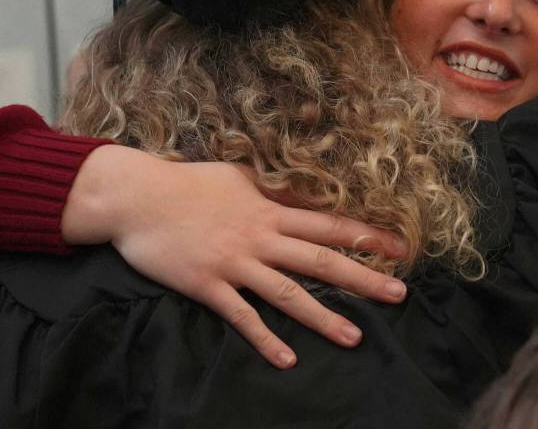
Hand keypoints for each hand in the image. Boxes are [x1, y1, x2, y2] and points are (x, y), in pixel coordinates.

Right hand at [61, 145, 408, 368]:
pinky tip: (286, 360)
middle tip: (399, 294)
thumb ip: (271, 194)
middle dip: (363, 277)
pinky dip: (265, 339)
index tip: (400, 248)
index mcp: (269, 210)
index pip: (329, 224)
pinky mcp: (208, 283)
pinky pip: (242, 316)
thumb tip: (300, 199)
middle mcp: (260, 236)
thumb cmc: (188, 184)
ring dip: (323, 316)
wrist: (137, 197)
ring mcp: (235, 262)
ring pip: (288, 293)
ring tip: (354, 336)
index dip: (367, 235)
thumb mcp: (239, 178)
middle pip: (321, 259)